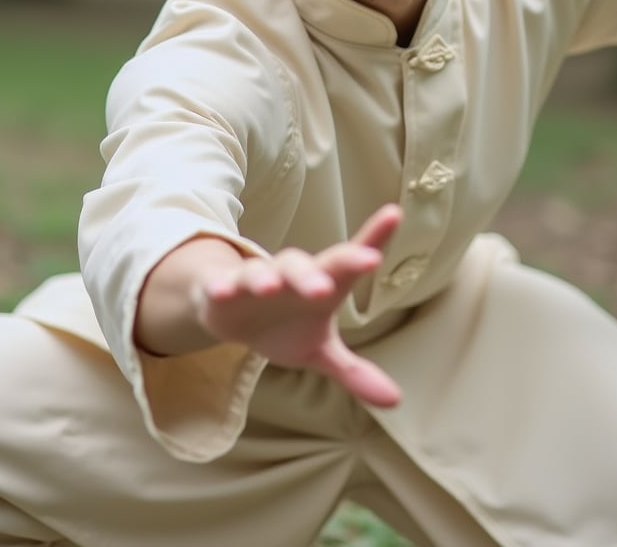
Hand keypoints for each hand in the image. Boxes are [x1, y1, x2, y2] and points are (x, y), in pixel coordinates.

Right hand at [193, 203, 402, 406]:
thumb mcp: (319, 350)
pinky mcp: (222, 289)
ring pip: (262, 271)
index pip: (350, 260)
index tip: (394, 215)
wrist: (231, 312)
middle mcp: (291, 277)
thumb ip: (354, 371)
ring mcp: (255, 280)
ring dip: (267, 277)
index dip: (373, 237)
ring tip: (271, 287)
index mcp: (321, 284)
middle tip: (335, 280)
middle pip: (306, 266)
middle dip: (320, 271)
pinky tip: (221, 291)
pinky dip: (221, 287)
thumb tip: (395, 401)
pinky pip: (221, 285)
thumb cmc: (285, 324)